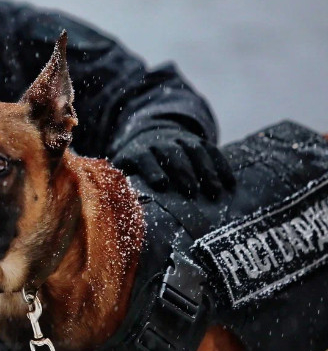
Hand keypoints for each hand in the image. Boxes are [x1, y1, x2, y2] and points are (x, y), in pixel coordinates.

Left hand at [112, 128, 234, 197]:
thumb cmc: (135, 168)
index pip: (144, 157)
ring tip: (214, 191)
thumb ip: (122, 189)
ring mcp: (180, 140)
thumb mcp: (124, 173)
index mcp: (139, 152)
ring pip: (194, 149)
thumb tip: (119, 214)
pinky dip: (222, 166)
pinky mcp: (198, 141)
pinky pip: (212, 149)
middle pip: (171, 153)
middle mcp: (160, 142)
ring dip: (206, 169)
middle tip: (190, 191)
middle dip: (182, 171)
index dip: (152, 169)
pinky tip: (230, 183)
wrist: (149, 136)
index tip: (161, 184)